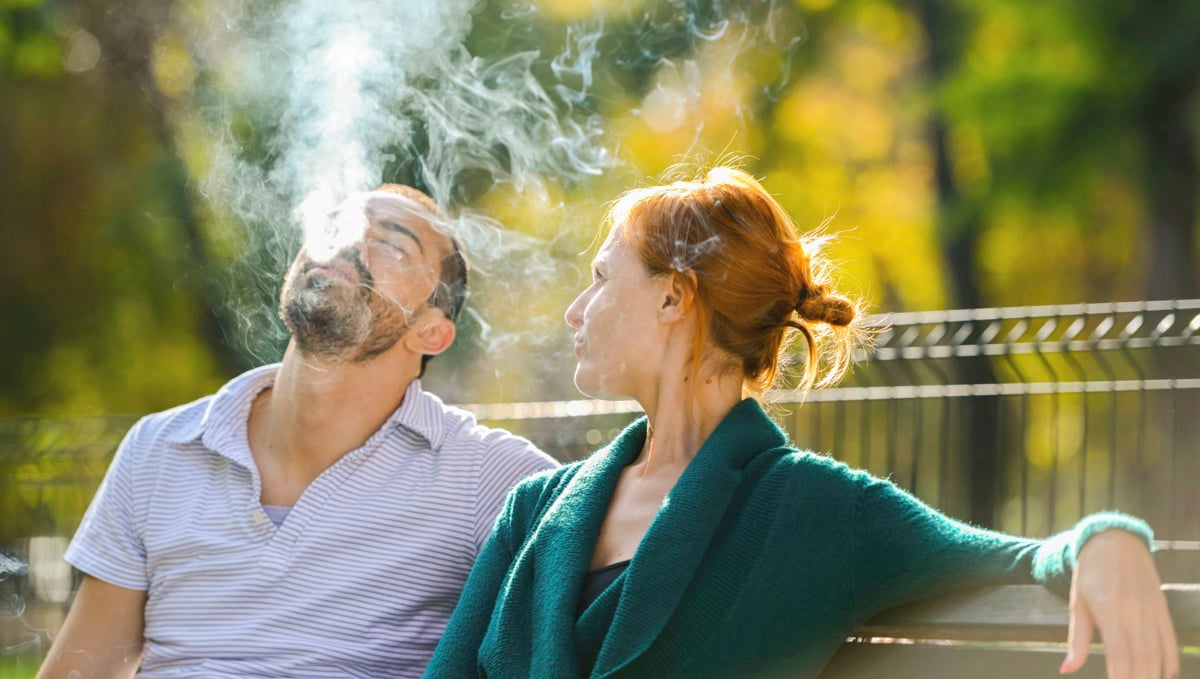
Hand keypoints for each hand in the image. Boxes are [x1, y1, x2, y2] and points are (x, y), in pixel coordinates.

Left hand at [1060, 529, 1178, 678]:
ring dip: (1153, 675)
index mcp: (1109, 611)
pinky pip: (1170, 639)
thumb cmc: (1090, 574)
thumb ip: (1077, 640)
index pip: (1118, 655)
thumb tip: (1066, 670)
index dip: (1119, 678)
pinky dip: (1172, 660)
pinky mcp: (1162, 607)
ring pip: (1157, 652)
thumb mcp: (1078, 604)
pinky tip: (1169, 676)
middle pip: (1141, 659)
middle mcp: (1133, 613)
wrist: (1114, 541)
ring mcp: (1151, 610)